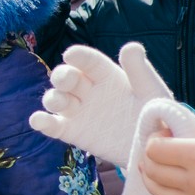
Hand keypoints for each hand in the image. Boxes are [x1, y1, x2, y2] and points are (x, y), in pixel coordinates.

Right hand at [30, 43, 170, 165]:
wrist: (154, 147)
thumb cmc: (155, 113)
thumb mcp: (151, 91)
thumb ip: (140, 70)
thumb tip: (131, 46)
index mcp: (105, 75)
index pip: (88, 61)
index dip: (79, 56)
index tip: (72, 54)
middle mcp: (87, 90)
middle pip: (66, 78)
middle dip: (62, 76)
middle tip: (66, 79)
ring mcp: (77, 111)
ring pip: (55, 100)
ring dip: (52, 98)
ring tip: (60, 102)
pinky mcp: (72, 132)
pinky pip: (52, 126)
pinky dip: (41, 122)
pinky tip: (38, 120)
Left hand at [137, 106, 194, 194]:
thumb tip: (182, 125)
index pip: (155, 149)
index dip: (156, 138)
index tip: (168, 132)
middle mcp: (194, 179)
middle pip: (152, 168)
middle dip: (151, 154)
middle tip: (162, 143)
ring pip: (155, 187)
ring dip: (149, 171)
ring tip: (153, 159)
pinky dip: (157, 186)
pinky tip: (157, 177)